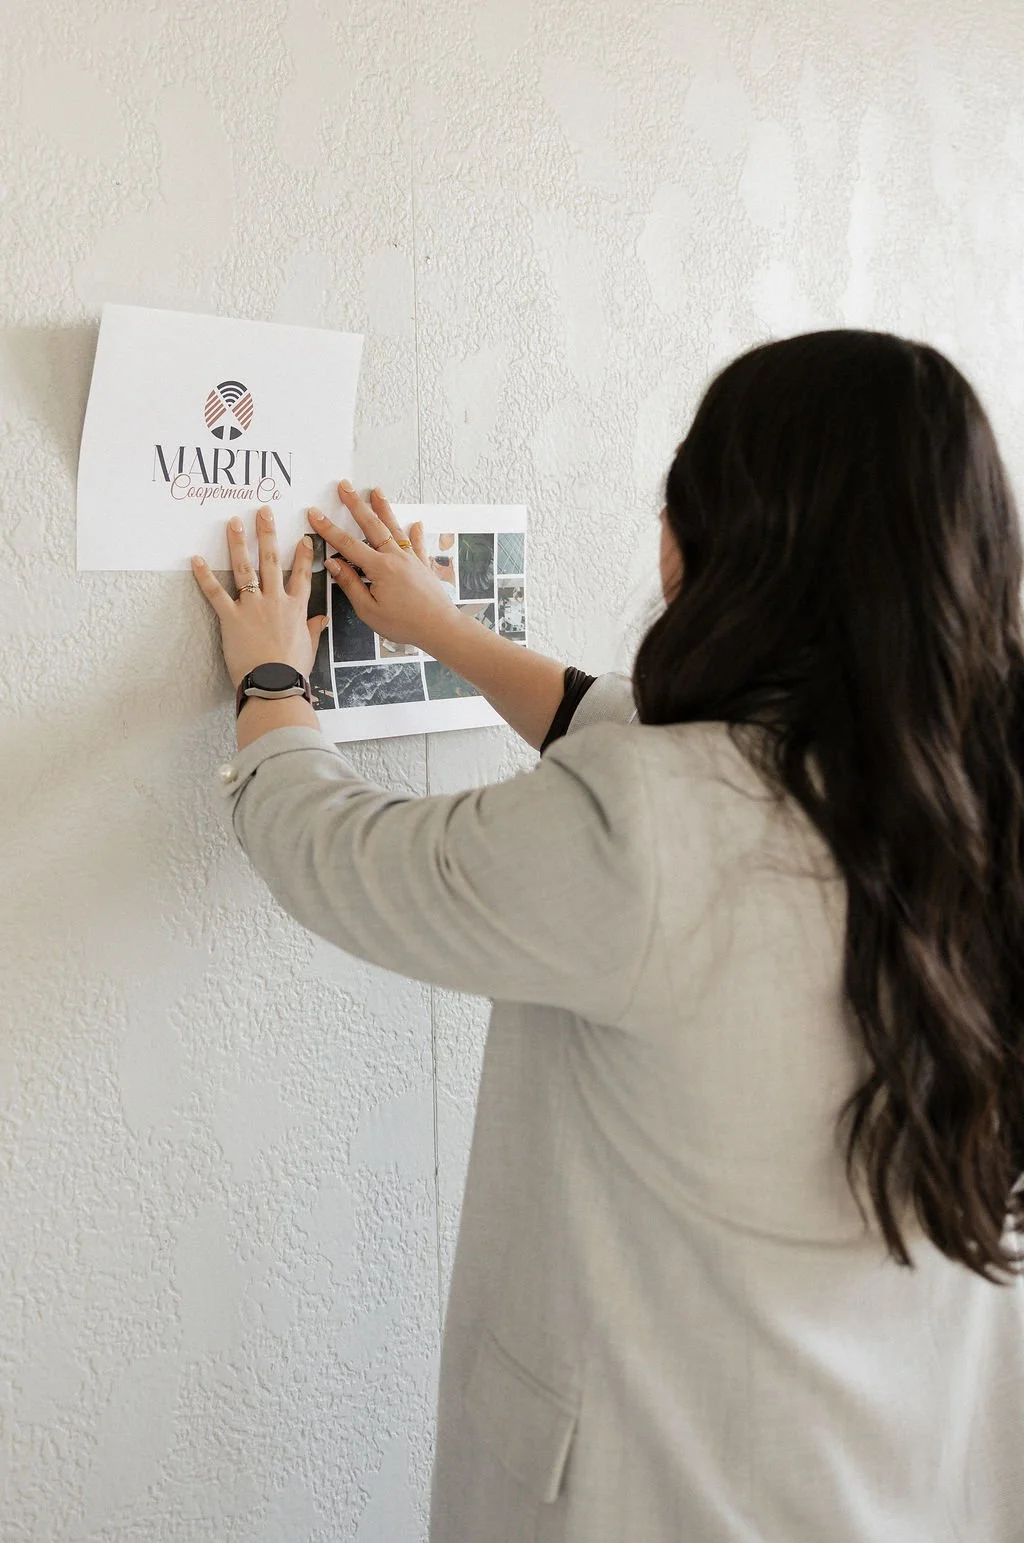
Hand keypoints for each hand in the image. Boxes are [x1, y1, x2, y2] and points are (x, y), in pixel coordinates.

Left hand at [191, 508, 327, 687]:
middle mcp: (275, 601)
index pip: (302, 575)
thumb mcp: (309, 647)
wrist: (274, 684)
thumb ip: (314, 629)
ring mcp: (252, 607)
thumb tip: (322, 619)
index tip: (303, 537)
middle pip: (271, 561)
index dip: (303, 555)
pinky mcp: (231, 618)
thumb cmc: (293, 670)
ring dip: (238, 543)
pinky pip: (215, 593)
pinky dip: (204, 576)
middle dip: (268, 534)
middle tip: (263, 513)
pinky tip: (195, 559)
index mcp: (296, 608)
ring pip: (244, 569)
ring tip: (233, 522)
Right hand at [309, 481, 468, 656]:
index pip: (347, 544)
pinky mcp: (423, 565)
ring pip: (394, 528)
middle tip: (345, 486)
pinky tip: (415, 523)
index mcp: (380, 568)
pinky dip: (415, 533)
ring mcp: (412, 559)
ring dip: (383, 508)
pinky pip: (417, 544)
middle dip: (355, 504)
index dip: (328, 529)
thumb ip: (351, 584)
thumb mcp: (369, 611)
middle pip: (372, 525)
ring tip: (375, 491)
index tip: (315, 514)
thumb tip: (334, 564)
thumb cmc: (405, 624)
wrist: (440, 628)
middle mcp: (396, 557)